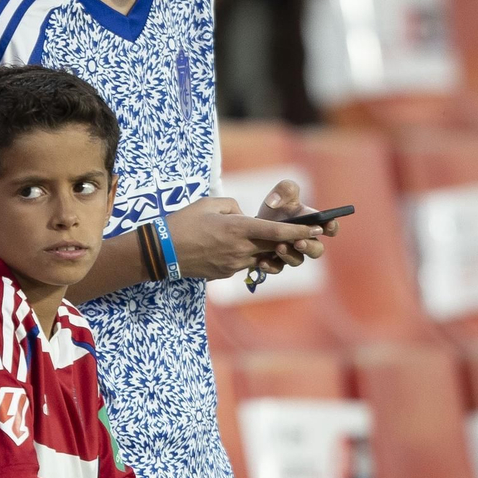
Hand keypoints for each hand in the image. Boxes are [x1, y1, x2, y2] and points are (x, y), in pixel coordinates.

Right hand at [165, 196, 322, 280]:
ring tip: (258, 240)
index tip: (315, 228)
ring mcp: (233, 265)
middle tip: (304, 236)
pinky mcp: (225, 274)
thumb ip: (234, 207)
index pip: (277, 232)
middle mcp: (240, 249)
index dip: (299, 230)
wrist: (162, 251)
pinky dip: (244, 255)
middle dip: (291, 242)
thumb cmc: (184, 222)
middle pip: (274, 247)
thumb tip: (244, 216)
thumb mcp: (209, 203)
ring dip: (265, 249)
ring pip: (260, 257)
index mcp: (237, 229)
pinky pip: (244, 263)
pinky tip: (228, 248)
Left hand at [252, 179, 338, 271]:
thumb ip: (285, 189)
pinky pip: (276, 268)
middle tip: (299, 241)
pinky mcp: (275, 262)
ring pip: (297, 260)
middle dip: (310, 246)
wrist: (254, 221)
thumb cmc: (276, 205)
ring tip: (279, 247)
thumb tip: (276, 202)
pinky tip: (262, 261)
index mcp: (312, 223)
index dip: (332, 228)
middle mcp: (305, 241)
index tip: (328, 225)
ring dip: (290, 255)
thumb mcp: (281, 192)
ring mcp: (292, 253)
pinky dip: (271, 266)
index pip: (330, 228)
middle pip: (316, 250)